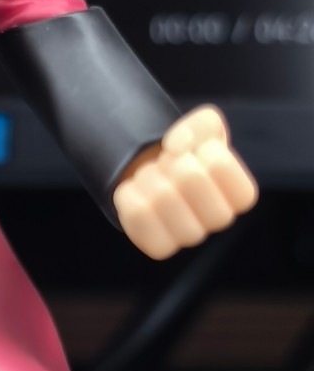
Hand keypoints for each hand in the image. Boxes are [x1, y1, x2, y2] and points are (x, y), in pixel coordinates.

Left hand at [112, 105, 257, 259]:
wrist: (156, 176)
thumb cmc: (187, 154)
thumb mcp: (205, 128)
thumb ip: (202, 124)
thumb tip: (176, 147)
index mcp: (241, 193)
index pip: (219, 163)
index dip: (199, 148)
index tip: (195, 152)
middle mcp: (220, 219)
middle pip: (189, 178)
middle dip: (170, 160)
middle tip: (168, 164)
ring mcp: (191, 236)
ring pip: (161, 197)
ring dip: (148, 176)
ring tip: (152, 176)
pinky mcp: (160, 246)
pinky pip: (138, 215)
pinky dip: (129, 195)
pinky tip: (137, 192)